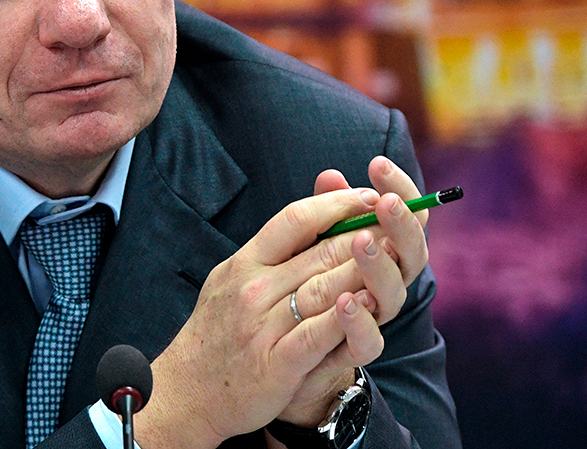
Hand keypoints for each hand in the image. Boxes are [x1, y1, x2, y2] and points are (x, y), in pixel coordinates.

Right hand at [134, 187, 390, 448]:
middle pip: (319, 252)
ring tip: (396, 254)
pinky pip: (318, 334)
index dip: (335, 204)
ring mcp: (264, 325)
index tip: (366, 196)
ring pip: (325, 289)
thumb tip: (314, 214)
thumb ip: (272, 249)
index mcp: (244, 263)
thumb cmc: (219, 330)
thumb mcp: (233, 278)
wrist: (188, 389)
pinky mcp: (277, 363)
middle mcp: (253, 288)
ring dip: (366, 270)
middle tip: (398, 221)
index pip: (294, 219)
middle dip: (365, 234)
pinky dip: (347, 318)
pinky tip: (370, 304)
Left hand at [276, 156, 427, 426]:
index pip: (403, 215)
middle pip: (410, 251)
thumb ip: (322, 212)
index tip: (378, 163)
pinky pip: (369, 339)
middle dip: (400, 224)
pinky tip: (347, 300)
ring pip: (393, 293)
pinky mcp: (353, 352)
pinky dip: (360, 319)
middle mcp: (384, 283)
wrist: (278, 359)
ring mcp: (373, 318)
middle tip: (386, 202)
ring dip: (379, 265)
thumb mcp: (308, 247)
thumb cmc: (300, 290)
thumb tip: (330, 174)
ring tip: (363, 240)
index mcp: (379, 250)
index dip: (397, 187)